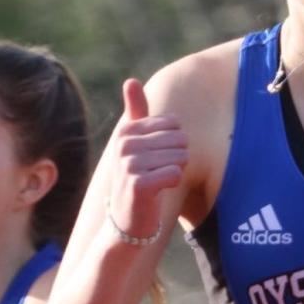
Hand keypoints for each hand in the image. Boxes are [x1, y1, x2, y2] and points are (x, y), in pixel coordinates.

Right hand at [106, 79, 186, 240]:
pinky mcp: (138, 184)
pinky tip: (159, 192)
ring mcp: (129, 164)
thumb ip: (135, 113)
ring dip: (175, 172)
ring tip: (158, 183)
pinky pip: (175, 174)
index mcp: (126, 131)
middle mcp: (124, 144)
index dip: (174, 144)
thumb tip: (131, 80)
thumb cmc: (137, 180)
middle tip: (160, 174)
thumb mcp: (134, 144)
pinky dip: (173, 184)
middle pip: (179, 139)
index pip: (173, 124)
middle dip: (177, 158)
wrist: (126, 222)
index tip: (157, 159)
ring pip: (179, 157)